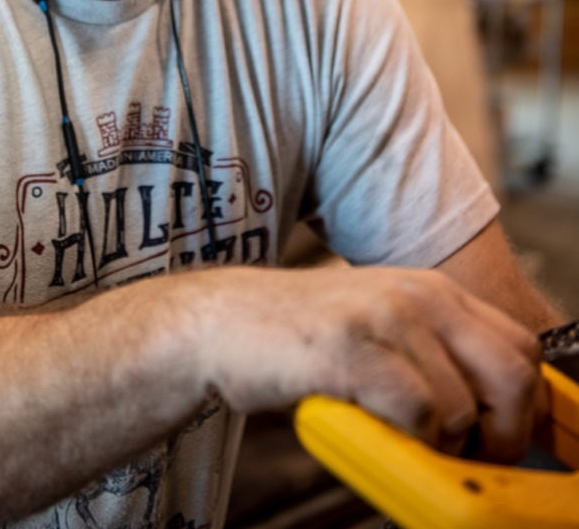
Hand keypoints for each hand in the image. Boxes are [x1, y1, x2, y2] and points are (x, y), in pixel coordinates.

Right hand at [195, 265, 544, 461]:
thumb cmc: (301, 335)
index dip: (521, 405)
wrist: (223, 323)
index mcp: (431, 289)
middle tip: (466, 454)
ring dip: (438, 442)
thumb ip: (435, 351)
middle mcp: (417, 294)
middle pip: (513, 373)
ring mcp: (383, 317)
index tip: (499, 437)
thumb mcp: (382, 325)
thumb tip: (493, 412)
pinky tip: (370, 425)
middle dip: (502, 431)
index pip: (521, 346)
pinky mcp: (350, 349)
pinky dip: (402, 438)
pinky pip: (415, 413)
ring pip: (461, 406)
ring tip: (400, 438)